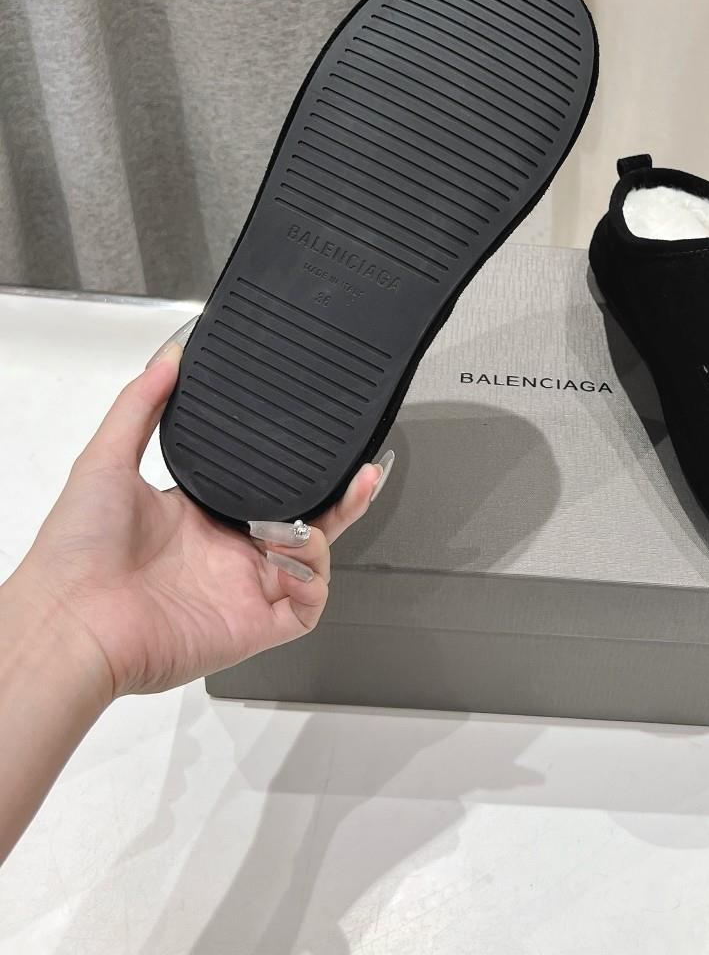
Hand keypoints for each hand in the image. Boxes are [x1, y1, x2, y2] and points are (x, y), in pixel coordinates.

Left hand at [10, 339, 391, 700]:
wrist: (70, 621)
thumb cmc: (76, 552)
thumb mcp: (105, 460)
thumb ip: (139, 404)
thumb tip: (168, 356)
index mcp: (199, 515)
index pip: (266, 485)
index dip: (299, 465)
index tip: (323, 439)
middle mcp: (227, 552)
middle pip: (306, 520)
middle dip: (342, 497)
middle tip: (363, 470)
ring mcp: (243, 590)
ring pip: (315, 560)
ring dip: (326, 532)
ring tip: (305, 521)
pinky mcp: (254, 626)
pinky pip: (308, 606)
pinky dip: (315, 578)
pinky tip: (298, 555)